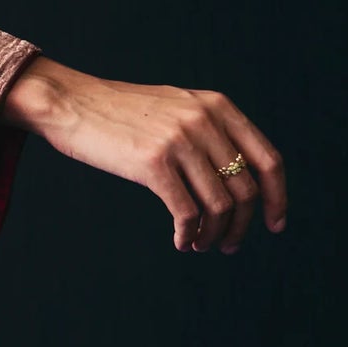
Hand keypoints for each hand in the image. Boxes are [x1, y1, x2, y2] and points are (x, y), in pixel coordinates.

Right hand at [0, 56, 286, 253]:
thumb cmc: (119, 112)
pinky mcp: (152, 163)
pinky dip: (188, 235)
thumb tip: (238, 178)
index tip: (274, 224)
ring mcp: (179, 141)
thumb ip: (209, 129)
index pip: (268, 160)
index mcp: (217, 106)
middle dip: (241, 225)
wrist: (70, 102)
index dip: (277, 197)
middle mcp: (204, 121)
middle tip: (227, 245)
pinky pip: (186, 212)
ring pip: (219, 206)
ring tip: (200, 244)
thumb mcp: (176, 107)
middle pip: (245, 190)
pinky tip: (181, 242)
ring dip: (214, 235)